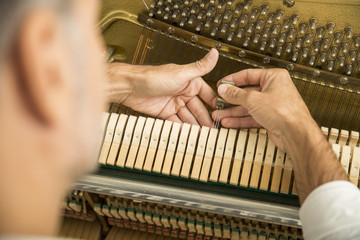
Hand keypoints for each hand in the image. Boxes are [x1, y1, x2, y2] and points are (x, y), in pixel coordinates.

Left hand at [107, 49, 218, 126]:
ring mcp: (174, 104)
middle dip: (206, 120)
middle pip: (198, 109)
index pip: (207, 95)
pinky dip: (182, 129)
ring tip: (203, 136)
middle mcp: (183, 93)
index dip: (215, 105)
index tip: (223, 114)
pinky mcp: (165, 113)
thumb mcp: (180, 73)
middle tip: (214, 131)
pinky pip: (176, 122)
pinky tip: (189, 135)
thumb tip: (215, 53)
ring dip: (196, 126)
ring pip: (189, 117)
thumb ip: (199, 67)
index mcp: (189, 83)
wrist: (129, 87)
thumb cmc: (152, 77)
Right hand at [214, 68, 348, 203]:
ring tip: (219, 115)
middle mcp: (274, 90)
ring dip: (232, 111)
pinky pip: (251, 117)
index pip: (248, 75)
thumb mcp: (253, 99)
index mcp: (274, 78)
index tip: (222, 84)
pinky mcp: (270, 119)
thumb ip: (236, 94)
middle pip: (247, 92)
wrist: (296, 134)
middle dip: (231, 99)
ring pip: (248, 107)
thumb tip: (225, 89)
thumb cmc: (284, 112)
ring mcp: (272, 105)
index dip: (233, 80)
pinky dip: (240, 120)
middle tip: (218, 102)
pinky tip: (229, 121)